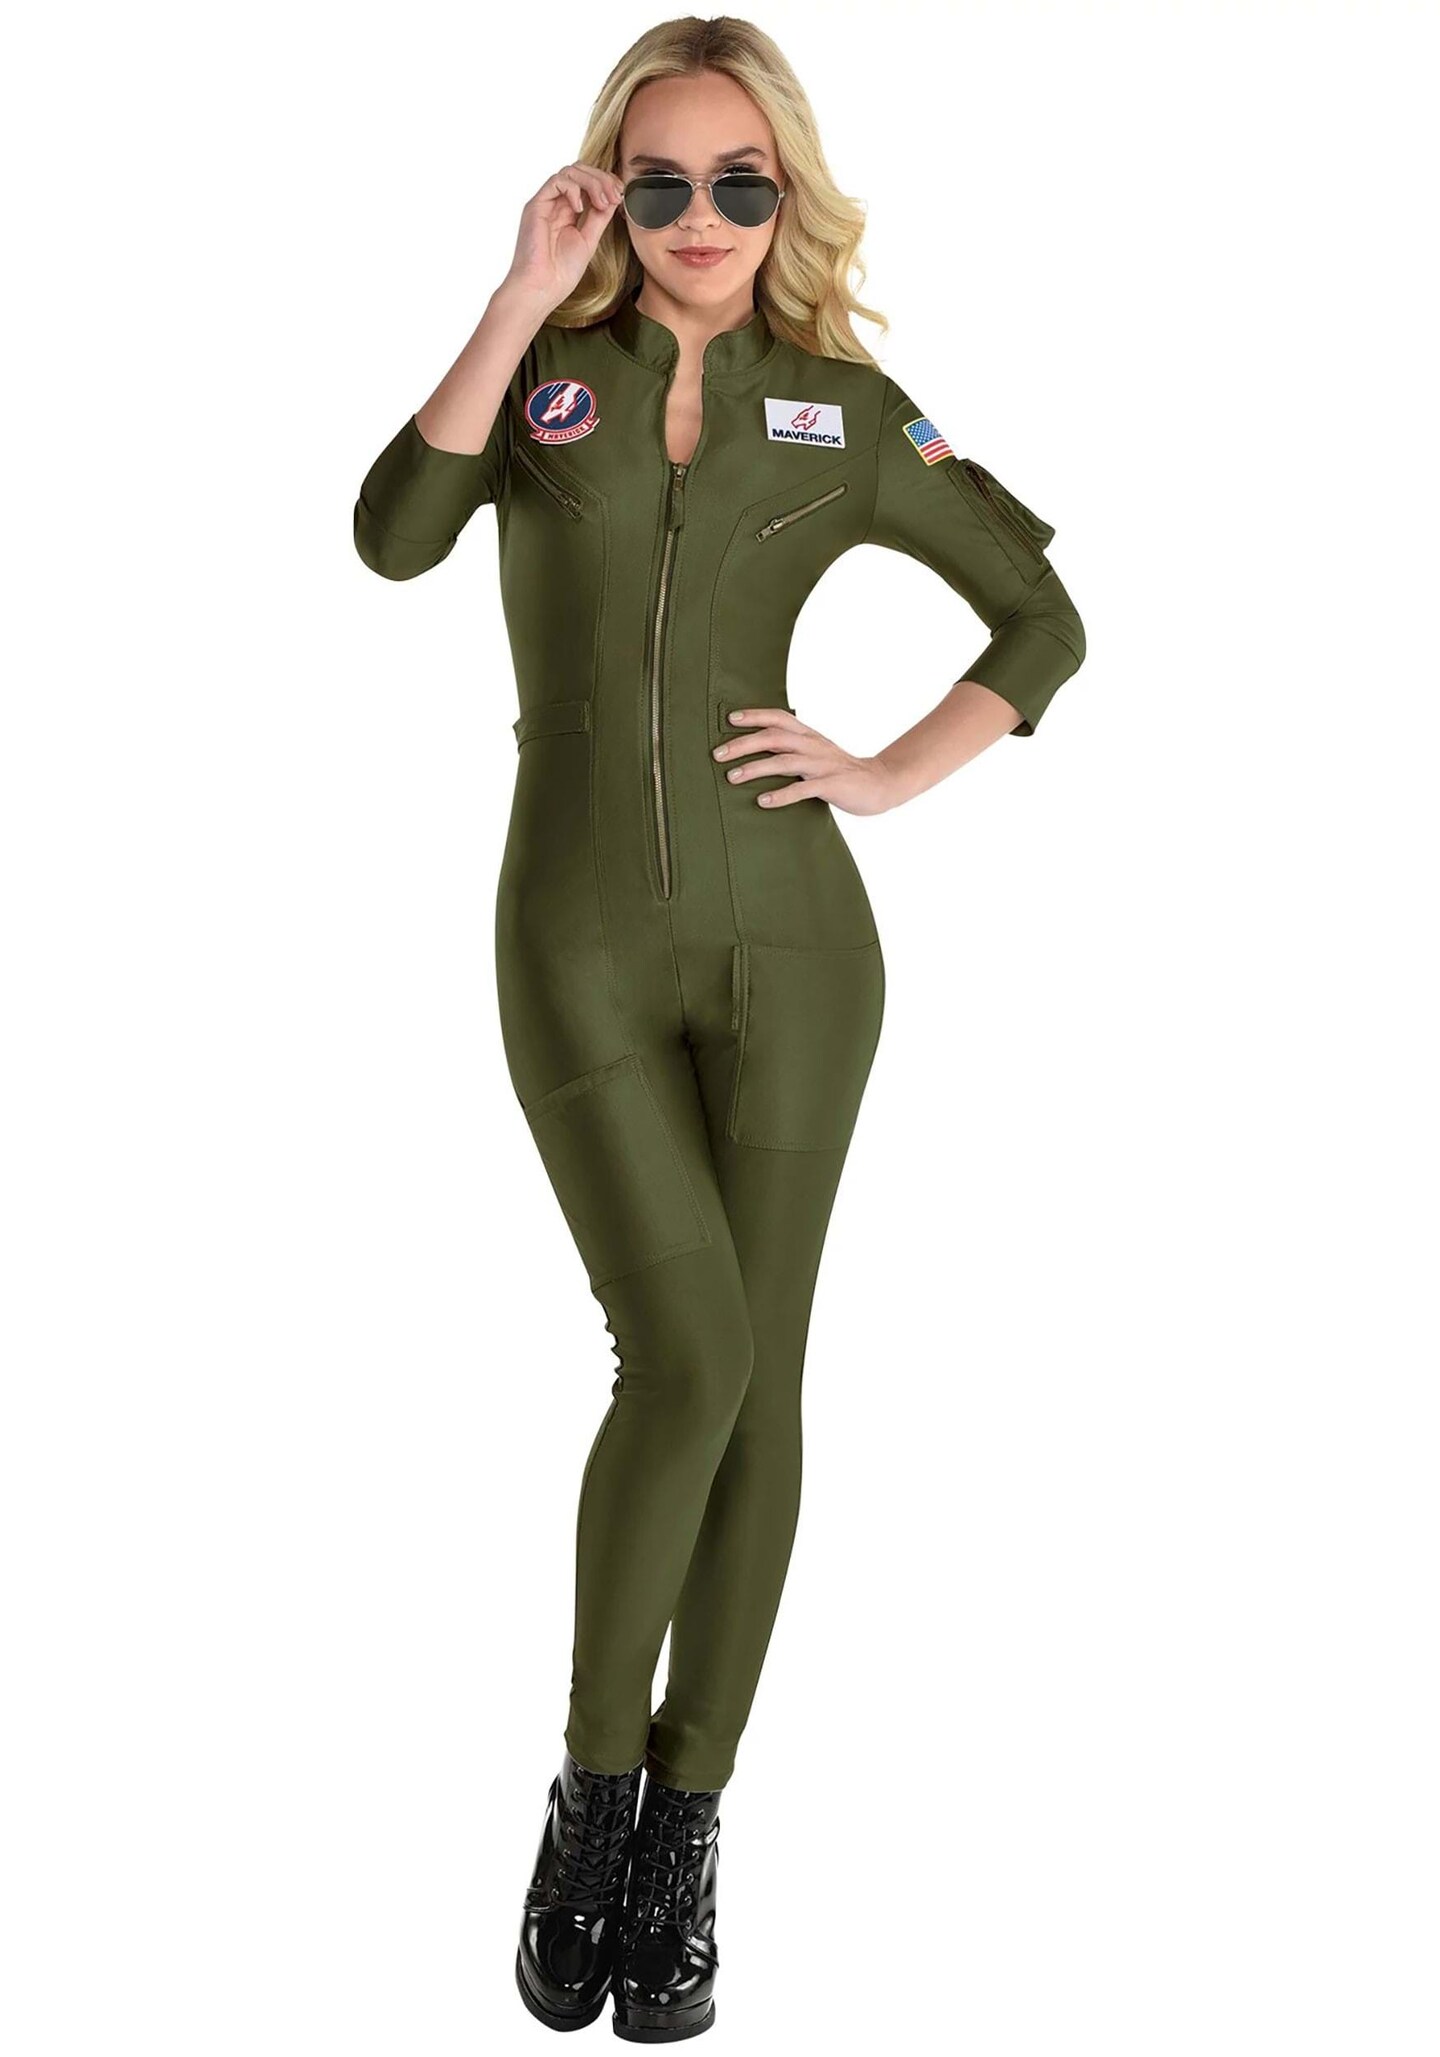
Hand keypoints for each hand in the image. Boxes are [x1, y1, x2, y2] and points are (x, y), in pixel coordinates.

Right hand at [503, 163, 626, 311]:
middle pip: (580, 171)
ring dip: (592, 182)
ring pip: (570, 171)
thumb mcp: (589, 240)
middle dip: (602, 179)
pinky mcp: (536, 205)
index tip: (621, 193)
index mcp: (568, 211)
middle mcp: (556, 203)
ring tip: (602, 202)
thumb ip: (599, 218)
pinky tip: (580, 209)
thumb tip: (614, 197)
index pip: (588, 182)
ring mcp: (546, 203)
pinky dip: (573, 189)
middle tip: (615, 195)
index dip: (606, 182)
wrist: (541, 289)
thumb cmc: (561, 273)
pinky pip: (557, 181)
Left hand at [712, 709, 903, 815]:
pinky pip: (803, 789)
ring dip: (755, 768)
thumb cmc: (839, 770)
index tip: (729, 719)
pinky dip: (781, 795)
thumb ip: (790, 748)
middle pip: (774, 738)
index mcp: (808, 736)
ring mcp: (822, 765)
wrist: (879, 783)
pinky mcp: (831, 785)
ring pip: (784, 762)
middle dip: (743, 744)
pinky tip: (762, 801)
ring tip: (732, 777)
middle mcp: (813, 746)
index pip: (778, 718)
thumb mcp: (814, 753)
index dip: (754, 716)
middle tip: (717, 754)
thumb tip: (755, 749)